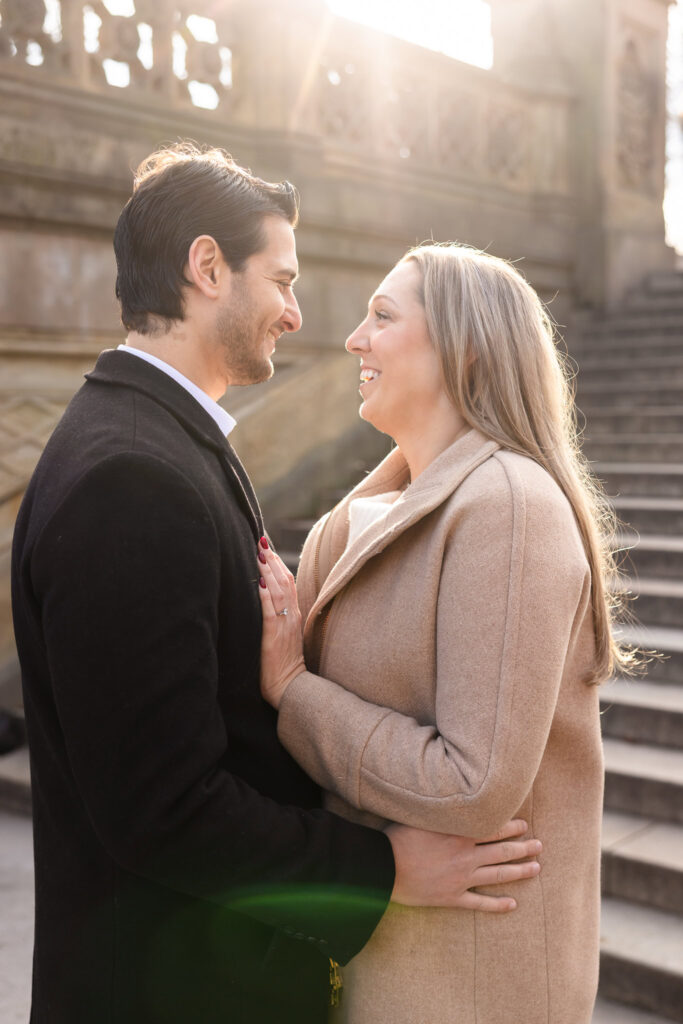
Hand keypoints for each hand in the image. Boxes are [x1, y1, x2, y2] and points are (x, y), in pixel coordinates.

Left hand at [257, 537, 305, 708]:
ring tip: (258, 551)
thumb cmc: (284, 665)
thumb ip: (279, 618)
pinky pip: (270, 609)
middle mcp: (292, 615)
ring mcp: (284, 624)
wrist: (291, 687)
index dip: (278, 562)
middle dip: (271, 558)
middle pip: (284, 579)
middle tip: (260, 540)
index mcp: (294, 614)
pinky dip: (265, 593)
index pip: (288, 581)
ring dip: (268, 569)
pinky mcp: (274, 634)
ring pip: (278, 589)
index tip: (267, 546)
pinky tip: (258, 580)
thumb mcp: (285, 636)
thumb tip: (267, 601)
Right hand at [386, 818, 540, 912]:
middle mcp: (465, 855)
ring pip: (497, 875)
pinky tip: (512, 905)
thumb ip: (438, 808)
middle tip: (539, 846)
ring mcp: (461, 878)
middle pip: (502, 851)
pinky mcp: (452, 897)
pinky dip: (497, 905)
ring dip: (519, 872)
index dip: (511, 826)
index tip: (524, 824)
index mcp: (458, 833)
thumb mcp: (419, 815)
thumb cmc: (397, 837)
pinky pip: (479, 902)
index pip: (493, 828)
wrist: (382, 868)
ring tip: (536, 869)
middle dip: (523, 848)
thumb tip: (448, 789)